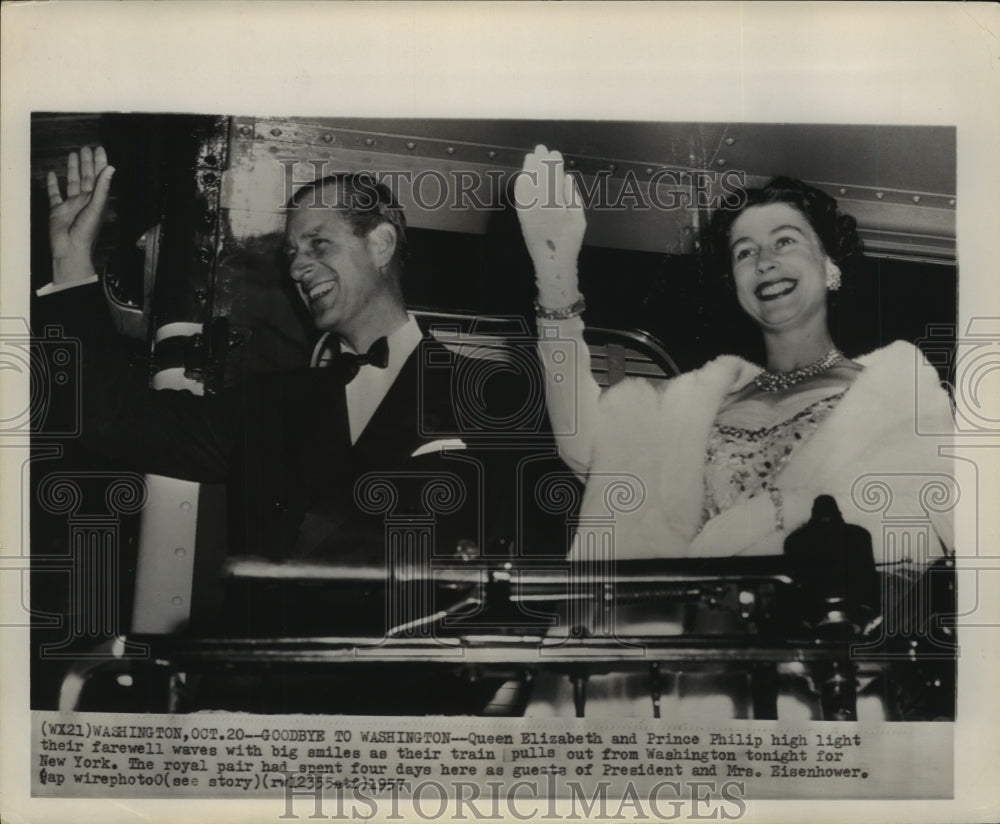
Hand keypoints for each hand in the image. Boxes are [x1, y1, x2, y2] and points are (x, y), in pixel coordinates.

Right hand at [47, 146, 114, 284]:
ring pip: (72, 182)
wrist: (71, 248)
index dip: (100, 163)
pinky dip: (53, 184)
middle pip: (86, 177)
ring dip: (73, 169)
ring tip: (73, 155)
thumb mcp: (97, 207)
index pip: (99, 176)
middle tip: (86, 148)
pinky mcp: (58, 210)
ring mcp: (71, 204)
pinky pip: (55, 194)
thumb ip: (102, 187)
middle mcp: (85, 200)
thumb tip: (111, 168)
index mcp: (96, 199)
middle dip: (87, 162)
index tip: (99, 149)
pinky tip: (53, 174)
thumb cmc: (86, 231)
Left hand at [514, 145, 585, 310]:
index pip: (554, 178)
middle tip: (541, 148)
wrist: (552, 262)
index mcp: (556, 205)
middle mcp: (540, 206)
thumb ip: (572, 196)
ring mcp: (529, 211)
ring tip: (531, 156)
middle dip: (540, 161)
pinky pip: (520, 196)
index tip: (555, 154)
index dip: (553, 164)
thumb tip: (566, 177)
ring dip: (528, 169)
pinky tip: (523, 175)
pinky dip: (521, 184)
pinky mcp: (522, 217)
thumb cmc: (569, 241)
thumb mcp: (579, 218)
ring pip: (527, 185)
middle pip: (539, 178)